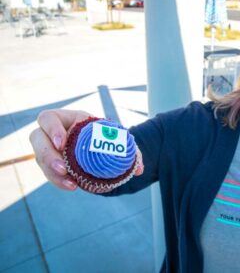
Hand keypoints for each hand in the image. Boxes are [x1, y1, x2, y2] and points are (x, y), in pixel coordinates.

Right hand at [29, 109, 143, 190]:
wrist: (103, 149)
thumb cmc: (109, 138)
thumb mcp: (118, 139)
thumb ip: (131, 151)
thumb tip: (139, 169)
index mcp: (69, 119)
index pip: (48, 118)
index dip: (51, 129)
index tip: (62, 143)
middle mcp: (54, 133)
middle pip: (36, 139)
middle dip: (47, 154)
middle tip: (63, 168)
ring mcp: (50, 150)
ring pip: (40, 159)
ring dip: (52, 173)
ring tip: (70, 183)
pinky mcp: (52, 165)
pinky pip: (49, 173)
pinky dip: (58, 181)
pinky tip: (72, 186)